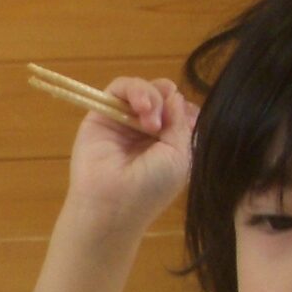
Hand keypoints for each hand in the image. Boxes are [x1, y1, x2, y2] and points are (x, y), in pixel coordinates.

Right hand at [63, 75, 194, 236]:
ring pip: (144, 88)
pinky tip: (142, 108)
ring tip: (151, 123)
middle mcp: (146, 128)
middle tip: (165, 122)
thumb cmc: (151, 188)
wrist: (113, 204)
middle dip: (169, 100)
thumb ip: (181, 122)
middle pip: (163, 94)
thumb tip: (175, 95)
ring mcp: (124, 119)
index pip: (181, 110)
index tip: (189, 123)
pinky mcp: (102, 112)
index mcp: (168, 141)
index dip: (186, 109)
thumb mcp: (180, 155)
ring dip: (153, 98)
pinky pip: (120, 87)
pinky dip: (135, 90)